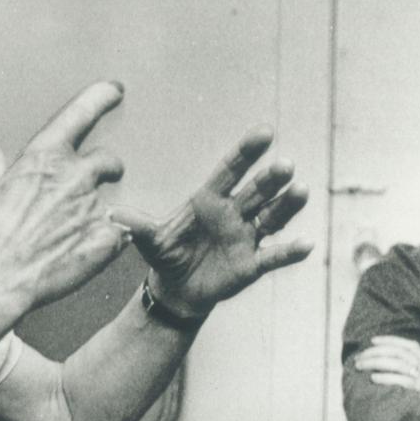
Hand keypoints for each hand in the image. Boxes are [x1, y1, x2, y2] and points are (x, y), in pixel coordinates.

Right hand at [0, 81, 129, 316]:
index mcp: (45, 157)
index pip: (82, 112)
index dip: (101, 97)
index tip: (114, 90)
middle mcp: (75, 177)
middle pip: (109, 161)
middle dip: (105, 172)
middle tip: (87, 190)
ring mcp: (92, 209)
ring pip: (110, 203)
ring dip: (97, 215)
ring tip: (71, 236)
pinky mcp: (105, 240)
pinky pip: (118, 235)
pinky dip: (106, 243)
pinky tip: (82, 255)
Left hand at [112, 128, 312, 313]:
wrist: (176, 288)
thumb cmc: (166, 254)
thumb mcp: (149, 240)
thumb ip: (137, 226)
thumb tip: (112, 215)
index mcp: (209, 199)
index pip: (230, 170)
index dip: (246, 152)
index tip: (264, 132)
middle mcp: (233, 212)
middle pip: (256, 190)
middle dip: (271, 178)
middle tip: (285, 165)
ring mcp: (246, 235)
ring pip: (272, 216)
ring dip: (287, 205)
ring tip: (301, 190)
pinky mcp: (253, 263)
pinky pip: (274, 255)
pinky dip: (290, 251)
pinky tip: (307, 245)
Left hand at [352, 335, 419, 395]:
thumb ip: (415, 375)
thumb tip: (386, 370)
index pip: (411, 346)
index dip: (392, 340)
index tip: (373, 340)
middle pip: (399, 353)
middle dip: (376, 352)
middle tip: (358, 359)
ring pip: (399, 364)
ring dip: (376, 363)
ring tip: (361, 367)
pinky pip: (404, 381)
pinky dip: (388, 378)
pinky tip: (374, 379)